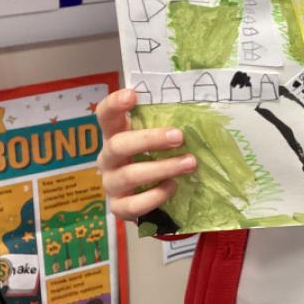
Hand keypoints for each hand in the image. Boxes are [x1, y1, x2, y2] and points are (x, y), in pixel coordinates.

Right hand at [96, 88, 196, 220]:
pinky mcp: (119, 208)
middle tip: (179, 136)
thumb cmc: (155, 158)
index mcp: (115, 135)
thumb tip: (198, 114)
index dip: (114, 104)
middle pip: (119, 144)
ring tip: (190, 163)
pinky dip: (156, 195)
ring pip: (130, 175)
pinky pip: (134, 204)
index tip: (132, 95)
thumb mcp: (156, 141)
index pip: (105, 115)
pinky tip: (173, 187)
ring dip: (162, 168)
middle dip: (150, 139)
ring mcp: (111, 184)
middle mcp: (108, 159)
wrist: (149, 197)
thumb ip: (165, 127)